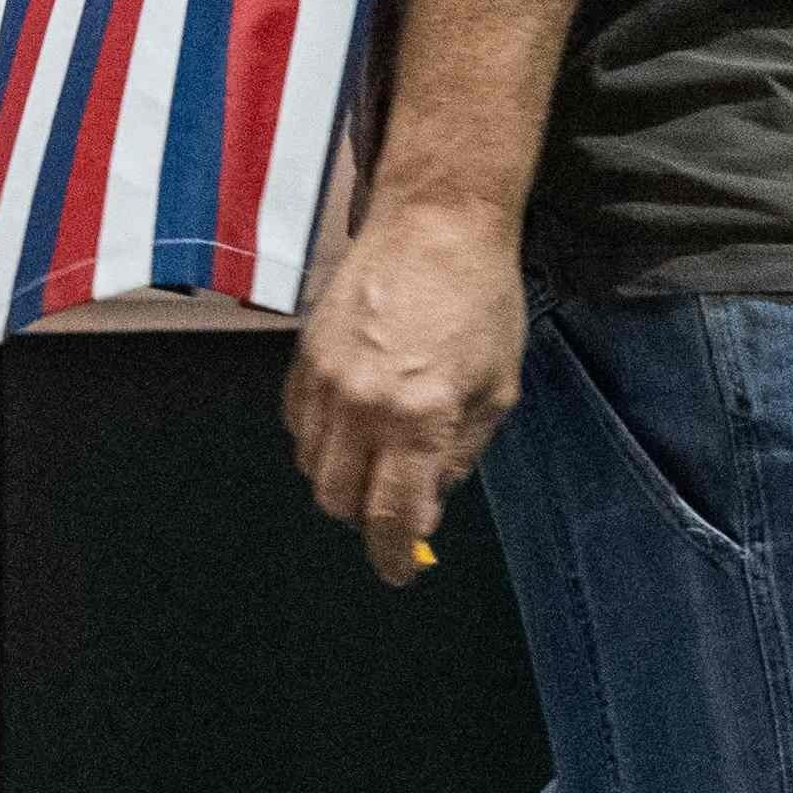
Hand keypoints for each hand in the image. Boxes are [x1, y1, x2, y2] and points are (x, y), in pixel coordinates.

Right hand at [285, 197, 527, 585]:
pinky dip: (320, 437)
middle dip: (366, 516)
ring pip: (312, 465)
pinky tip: (352, 419)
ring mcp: (326, 378)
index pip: (391, 517)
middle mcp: (363, 405)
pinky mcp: (304, 354)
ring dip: (342, 476)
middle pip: (339, 500)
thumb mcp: (496, 387)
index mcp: (420, 418)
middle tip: (394, 502)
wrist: (435, 222)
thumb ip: (460, 454)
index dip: (393, 557)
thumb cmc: (480, 301)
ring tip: (377, 453)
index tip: (400, 570)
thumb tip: (429, 502)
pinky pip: (296, 422)